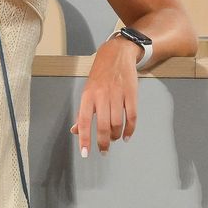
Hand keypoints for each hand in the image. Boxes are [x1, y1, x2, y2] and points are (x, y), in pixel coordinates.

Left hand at [71, 36, 138, 155]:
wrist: (117, 54)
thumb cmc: (100, 74)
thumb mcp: (87, 91)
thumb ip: (83, 112)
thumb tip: (75, 131)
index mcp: (88, 95)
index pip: (83, 121)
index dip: (84, 139)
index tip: (85, 153)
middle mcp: (102, 95)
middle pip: (102, 125)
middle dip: (103, 142)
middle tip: (104, 150)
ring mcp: (118, 94)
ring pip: (117, 122)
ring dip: (116, 135)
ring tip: (115, 138)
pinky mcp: (131, 93)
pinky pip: (132, 116)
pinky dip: (130, 129)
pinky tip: (127, 136)